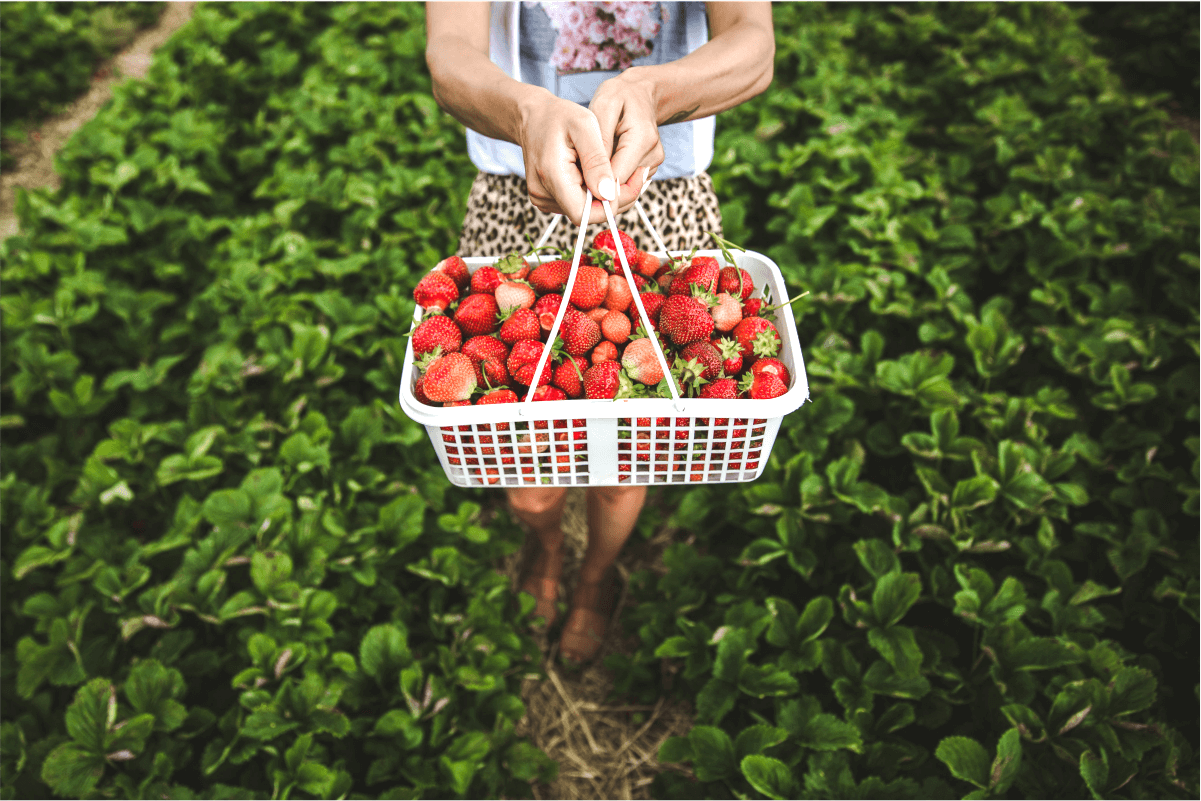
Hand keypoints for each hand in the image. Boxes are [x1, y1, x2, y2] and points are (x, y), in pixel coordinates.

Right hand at [519, 93, 624, 226]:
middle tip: (632, 175)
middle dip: (612, 198)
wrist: (533, 117)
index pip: (584, 214)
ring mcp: (543, 199)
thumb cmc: (559, 116)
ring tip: (609, 168)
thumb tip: (608, 194)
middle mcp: (542, 194)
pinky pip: (576, 204)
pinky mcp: (546, 199)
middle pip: (587, 215)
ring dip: (603, 195)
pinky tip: (595, 173)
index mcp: (551, 176)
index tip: (627, 182)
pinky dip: (591, 192)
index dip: (610, 205)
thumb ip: (597, 161)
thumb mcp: (584, 126)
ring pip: (584, 211)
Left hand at [590, 70, 663, 212]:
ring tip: (590, 160)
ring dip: (604, 181)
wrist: (639, 92)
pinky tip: (602, 161)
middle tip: (577, 168)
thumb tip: (599, 182)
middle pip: (621, 188)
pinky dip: (611, 176)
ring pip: (623, 188)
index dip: (594, 184)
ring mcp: (653, 164)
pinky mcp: (649, 169)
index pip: (617, 179)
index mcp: (642, 140)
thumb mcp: (603, 107)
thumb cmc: (618, 96)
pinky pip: (626, 182)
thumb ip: (600, 143)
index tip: (574, 177)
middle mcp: (653, 156)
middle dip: (598, 184)